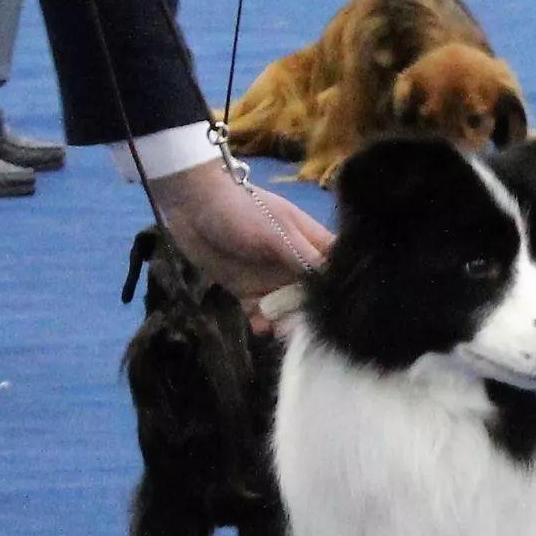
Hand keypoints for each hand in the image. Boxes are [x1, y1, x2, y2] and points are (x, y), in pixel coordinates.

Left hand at [150, 161, 333, 328]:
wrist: (191, 204)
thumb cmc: (242, 211)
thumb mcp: (280, 233)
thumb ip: (308, 260)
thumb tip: (338, 286)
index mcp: (311, 245)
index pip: (337, 270)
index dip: (342, 290)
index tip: (344, 312)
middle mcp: (295, 265)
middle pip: (314, 298)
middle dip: (311, 316)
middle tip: (304, 331)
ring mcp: (271, 279)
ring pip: (288, 310)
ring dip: (286, 324)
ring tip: (279, 331)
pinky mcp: (247, 290)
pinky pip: (260, 314)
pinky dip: (261, 323)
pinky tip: (258, 326)